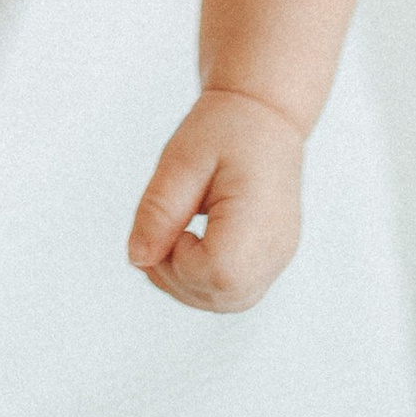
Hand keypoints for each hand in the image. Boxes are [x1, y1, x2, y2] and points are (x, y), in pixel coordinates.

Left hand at [127, 87, 305, 310]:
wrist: (265, 115)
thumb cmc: (225, 129)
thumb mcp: (181, 159)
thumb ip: (159, 211)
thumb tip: (137, 259)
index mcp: (260, 217)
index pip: (216, 273)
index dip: (178, 259)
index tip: (172, 220)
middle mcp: (276, 247)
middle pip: (220, 296)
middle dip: (176, 276)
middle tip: (164, 229)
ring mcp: (278, 258)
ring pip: (225, 301)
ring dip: (187, 281)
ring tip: (175, 235)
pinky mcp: (272, 259)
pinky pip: (233, 291)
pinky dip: (203, 278)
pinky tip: (191, 244)